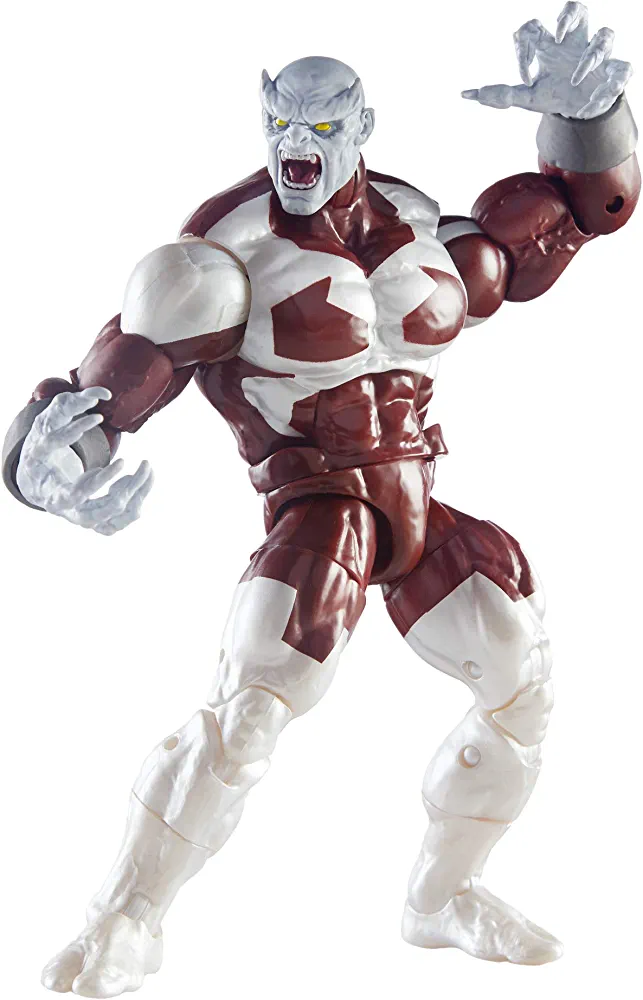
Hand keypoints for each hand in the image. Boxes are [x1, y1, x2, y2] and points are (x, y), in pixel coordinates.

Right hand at [17, 387, 153, 534]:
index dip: (101, 480)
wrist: (42, 487)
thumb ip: (59, 422)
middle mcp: (72, 515)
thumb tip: (89, 398)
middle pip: (106, 510)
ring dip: (139, 492)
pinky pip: (127, 518)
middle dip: (129, 488)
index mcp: (54, 496)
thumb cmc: (45, 458)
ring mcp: (88, 522)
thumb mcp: (45, 438)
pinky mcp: (102, 524)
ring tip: (147, 466)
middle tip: (144, 463)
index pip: (78, 495)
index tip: (123, 461)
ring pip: (120, 517)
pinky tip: (142, 478)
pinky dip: (139, 498)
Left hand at [462, 2, 632, 118]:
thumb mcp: (527, 98)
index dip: (525, 48)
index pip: (534, 29)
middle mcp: (575, 44)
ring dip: (590, 57)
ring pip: (605, 35)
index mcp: (551, 45)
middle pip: (577, 9)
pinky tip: (593, 101)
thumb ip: (499, 95)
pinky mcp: (614, 74)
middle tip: (558, 35)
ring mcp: (597, 57)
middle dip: (569, 15)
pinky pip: (622, 68)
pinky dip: (609, 83)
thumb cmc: (554, 96)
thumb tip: (465, 94)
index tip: (524, 76)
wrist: (580, 114)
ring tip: (574, 80)